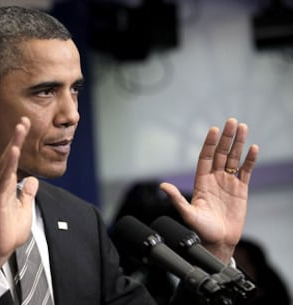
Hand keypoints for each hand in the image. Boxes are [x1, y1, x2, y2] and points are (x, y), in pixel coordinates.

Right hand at [0, 117, 38, 274]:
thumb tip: (32, 180)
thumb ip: (27, 193)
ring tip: (20, 131)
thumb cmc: (11, 229)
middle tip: (23, 120)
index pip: (14, 159)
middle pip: (9, 157)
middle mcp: (0, 184)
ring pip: (5, 165)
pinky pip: (2, 181)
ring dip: (13, 147)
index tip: (26, 125)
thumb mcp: (25, 207)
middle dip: (17, 138)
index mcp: (8, 184)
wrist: (2, 247)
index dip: (20, 142)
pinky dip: (8, 166)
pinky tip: (14, 154)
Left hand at [160, 118, 258, 262]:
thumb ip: (177, 199)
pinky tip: (253, 149)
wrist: (218, 242)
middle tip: (232, 121)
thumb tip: (163, 186)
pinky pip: (245, 172)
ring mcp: (228, 183)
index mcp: (201, 181)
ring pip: (234, 159)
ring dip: (238, 144)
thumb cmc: (201, 230)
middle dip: (226, 138)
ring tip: (243, 128)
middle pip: (221, 153)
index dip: (209, 143)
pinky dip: (250, 161)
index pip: (205, 157)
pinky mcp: (241, 190)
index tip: (214, 130)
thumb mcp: (188, 214)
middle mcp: (214, 179)